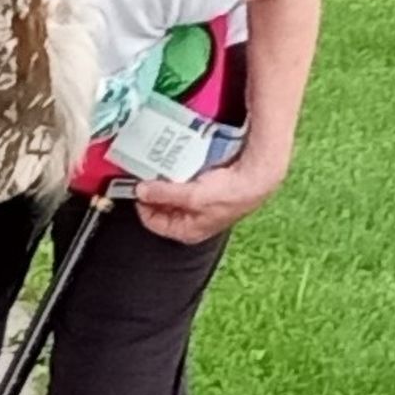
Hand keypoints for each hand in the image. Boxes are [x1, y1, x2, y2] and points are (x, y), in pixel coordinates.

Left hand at [134, 161, 276, 243]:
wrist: (257, 177)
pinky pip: (185, 183)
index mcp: (187, 231)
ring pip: (172, 194)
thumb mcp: (191, 196)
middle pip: (161, 207)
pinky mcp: (206, 190)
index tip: (137, 187)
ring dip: (166, 181)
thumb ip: (164, 194)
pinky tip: (178, 163)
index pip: (153, 222)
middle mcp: (191, 221)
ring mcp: (198, 205)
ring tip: (161, 168)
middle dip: (154, 191)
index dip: (143, 205)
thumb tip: (140, 190)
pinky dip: (179, 174)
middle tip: (147, 174)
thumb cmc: (230, 194)